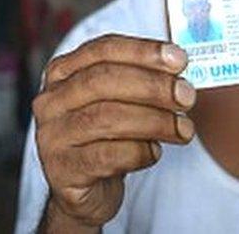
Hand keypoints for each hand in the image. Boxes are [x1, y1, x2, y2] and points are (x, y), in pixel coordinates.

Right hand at [33, 35, 195, 230]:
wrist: (86, 189)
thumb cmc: (108, 137)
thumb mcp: (121, 102)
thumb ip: (144, 80)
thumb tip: (180, 67)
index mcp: (64, 72)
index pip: (103, 49)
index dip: (143, 51)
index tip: (179, 59)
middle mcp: (51, 100)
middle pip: (103, 81)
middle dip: (153, 86)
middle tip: (187, 97)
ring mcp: (52, 136)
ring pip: (106, 118)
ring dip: (155, 122)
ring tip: (183, 129)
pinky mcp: (62, 170)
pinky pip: (106, 156)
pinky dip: (140, 151)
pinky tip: (155, 151)